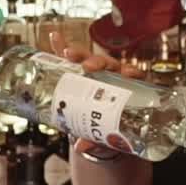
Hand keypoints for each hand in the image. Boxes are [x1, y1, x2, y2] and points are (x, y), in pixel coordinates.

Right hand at [48, 31, 145, 160]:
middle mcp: (112, 75)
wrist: (97, 124)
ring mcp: (95, 72)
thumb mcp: (106, 134)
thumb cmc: (109, 126)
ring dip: (79, 54)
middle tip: (87, 67)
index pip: (132, 74)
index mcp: (126, 87)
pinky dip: (61, 48)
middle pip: (108, 63)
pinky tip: (54, 38)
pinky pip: (70, 59)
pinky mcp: (78, 72)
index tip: (128, 73)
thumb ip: (96, 139)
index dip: (131, 72)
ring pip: (88, 59)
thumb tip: (81, 146)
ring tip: (67, 52)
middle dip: (98, 62)